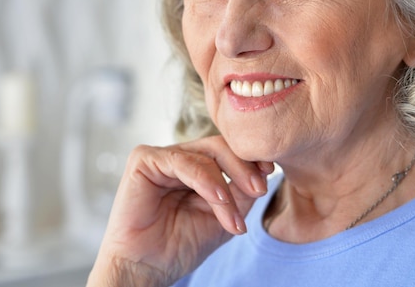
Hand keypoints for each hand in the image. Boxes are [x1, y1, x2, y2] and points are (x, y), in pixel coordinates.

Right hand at [87, 135, 273, 286]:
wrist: (146, 268)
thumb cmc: (179, 245)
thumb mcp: (223, 216)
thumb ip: (241, 192)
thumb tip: (263, 169)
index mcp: (193, 168)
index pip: (226, 152)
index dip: (249, 159)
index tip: (271, 172)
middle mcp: (177, 158)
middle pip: (218, 147)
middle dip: (243, 167)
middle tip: (260, 190)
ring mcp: (159, 157)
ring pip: (204, 154)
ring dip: (225, 187)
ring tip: (233, 217)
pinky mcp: (143, 160)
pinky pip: (182, 162)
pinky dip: (205, 180)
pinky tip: (219, 200)